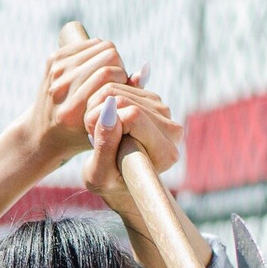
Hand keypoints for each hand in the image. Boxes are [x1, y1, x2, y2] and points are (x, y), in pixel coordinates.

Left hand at [24, 38, 127, 163]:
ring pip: (98, 46)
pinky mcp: (52, 60)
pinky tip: (97, 67)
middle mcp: (60, 89)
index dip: (122, 77)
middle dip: (119, 65)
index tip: (122, 88)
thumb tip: (145, 68)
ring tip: (107, 75)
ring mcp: (54, 73)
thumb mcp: (107, 128)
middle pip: (107, 55)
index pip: (108, 73)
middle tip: (116, 80)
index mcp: (71, 110)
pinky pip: (87, 43)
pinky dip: (97, 51)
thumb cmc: (81, 134)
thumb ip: (128, 101)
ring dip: (109, 57)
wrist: (42, 133)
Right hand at [82, 81, 182, 220]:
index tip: (95, 138)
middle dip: (101, 112)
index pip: (133, 116)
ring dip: (101, 106)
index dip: (106, 122)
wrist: (119, 178)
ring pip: (123, 91)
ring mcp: (165, 114)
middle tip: (93, 133)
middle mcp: (173, 131)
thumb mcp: (98, 172)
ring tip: (99, 129)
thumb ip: (104, 144)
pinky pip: (124, 86)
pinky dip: (106, 100)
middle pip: (127, 101)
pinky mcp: (155, 102)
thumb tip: (108, 108)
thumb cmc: (108, 181)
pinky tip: (106, 120)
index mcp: (165, 153)